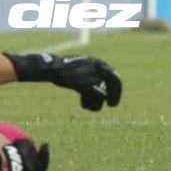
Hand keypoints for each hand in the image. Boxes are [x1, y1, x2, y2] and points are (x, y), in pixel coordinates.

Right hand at [3, 52, 122, 110]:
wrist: (54, 68)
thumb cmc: (64, 69)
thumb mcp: (80, 69)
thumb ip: (90, 75)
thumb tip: (97, 87)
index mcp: (98, 63)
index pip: (114, 76)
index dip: (116, 88)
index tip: (111, 97)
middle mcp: (100, 68)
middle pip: (115, 83)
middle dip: (115, 96)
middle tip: (112, 106)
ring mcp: (94, 76)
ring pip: (104, 94)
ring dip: (97, 103)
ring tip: (88, 106)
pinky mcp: (88, 85)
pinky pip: (97, 98)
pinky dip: (90, 103)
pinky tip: (82, 105)